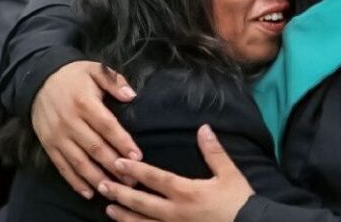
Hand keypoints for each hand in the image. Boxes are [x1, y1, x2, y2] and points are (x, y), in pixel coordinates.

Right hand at [32, 60, 141, 198]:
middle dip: (114, 166)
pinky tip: (89, 192)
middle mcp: (70, 122)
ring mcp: (57, 135)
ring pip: (79, 161)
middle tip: (132, 179)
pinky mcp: (48, 145)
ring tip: (114, 188)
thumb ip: (114, 81)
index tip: (137, 156)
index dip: (122, 142)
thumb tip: (131, 96)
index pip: (107, 126)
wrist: (38, 79)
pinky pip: (62, 166)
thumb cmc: (73, 76)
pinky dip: (75, 181)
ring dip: (97, 178)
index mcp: (84, 103)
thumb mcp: (95, 69)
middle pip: (95, 147)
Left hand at [99, 125, 254, 221]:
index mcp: (186, 192)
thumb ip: (213, 151)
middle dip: (120, 193)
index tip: (117, 162)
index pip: (154, 179)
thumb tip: (203, 128)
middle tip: (102, 185)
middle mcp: (175, 212)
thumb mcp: (229, 173)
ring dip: (124, 215)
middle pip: (141, 202)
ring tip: (108, 208)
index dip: (134, 170)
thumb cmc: (238, 200)